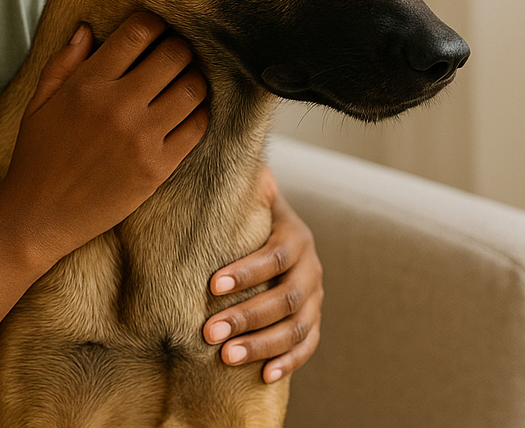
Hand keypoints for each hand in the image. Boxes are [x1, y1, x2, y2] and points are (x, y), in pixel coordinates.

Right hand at [0, 13, 209, 269]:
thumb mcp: (39, 103)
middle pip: (174, 54)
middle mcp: (118, 106)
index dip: (154, 23)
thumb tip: (87, 29)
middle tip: (174, 55)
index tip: (155, 30)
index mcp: (88, 84)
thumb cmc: (36, 157)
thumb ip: (64, 63)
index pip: (139, 32)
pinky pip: (196, 128)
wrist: (37, 217)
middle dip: (178, 48)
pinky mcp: (157, 168)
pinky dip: (198, 114)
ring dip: (193, 79)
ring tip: (183, 82)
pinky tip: (185, 114)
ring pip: (193, 88)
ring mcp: (141, 138)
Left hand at [203, 163, 322, 381]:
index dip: (246, 272)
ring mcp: (316, 297)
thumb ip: (237, 182)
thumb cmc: (249, 212)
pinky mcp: (313, 320)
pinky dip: (289, 362)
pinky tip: (264, 374)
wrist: (277, 227)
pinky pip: (308, 346)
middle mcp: (311, 268)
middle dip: (246, 317)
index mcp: (295, 235)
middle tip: (208, 332)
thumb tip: (209, 150)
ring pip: (297, 327)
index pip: (275, 256)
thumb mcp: (248, 192)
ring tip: (226, 357)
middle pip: (286, 298)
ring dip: (263, 345)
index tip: (212, 285)